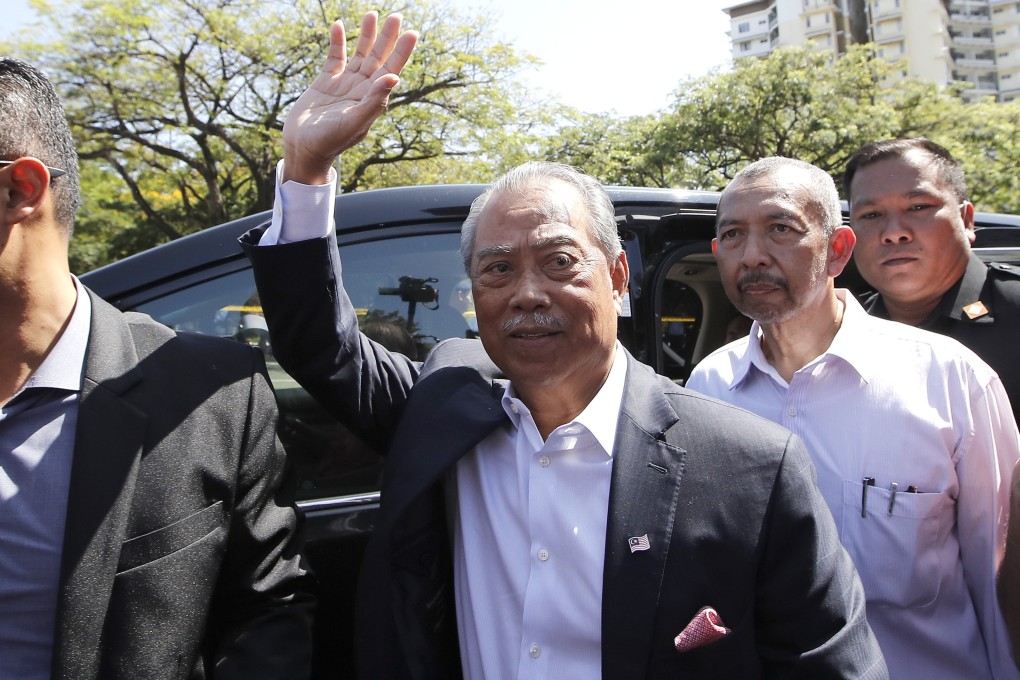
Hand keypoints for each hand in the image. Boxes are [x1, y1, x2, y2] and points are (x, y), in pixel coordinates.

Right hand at [282, 12, 417, 184]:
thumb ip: (374, 101)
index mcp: (372, 99)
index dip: (401, 52)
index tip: (412, 33)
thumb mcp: (354, 122)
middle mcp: (361, 89)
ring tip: (372, 14)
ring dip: (366, 35)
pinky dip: (338, 42)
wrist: (304, 148)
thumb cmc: (331, 141)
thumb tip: (394, 78)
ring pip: (359, 54)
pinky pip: (334, 57)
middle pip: (378, 57)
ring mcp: (344, 84)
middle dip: (387, 37)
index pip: (391, 70)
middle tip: (396, 16)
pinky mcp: (326, 81)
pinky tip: (340, 26)